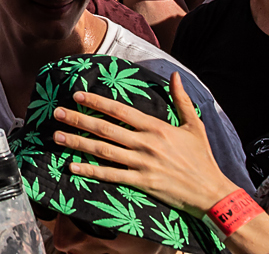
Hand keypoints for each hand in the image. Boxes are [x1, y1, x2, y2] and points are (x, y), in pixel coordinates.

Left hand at [55, 72, 236, 215]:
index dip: (97, 102)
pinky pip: (112, 176)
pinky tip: (73, 167)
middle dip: (79, 120)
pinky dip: (91, 171)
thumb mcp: (194, 125)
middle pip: (106, 129)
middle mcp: (146, 144)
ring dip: (78, 143)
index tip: (77, 95)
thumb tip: (175, 75)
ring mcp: (143, 164)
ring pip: (104, 151)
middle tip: (57, 113)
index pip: (120, 111)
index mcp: (156, 128)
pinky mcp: (142, 183)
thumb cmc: (202, 158)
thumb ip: (181, 99)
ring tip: (57, 137)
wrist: (211, 191)